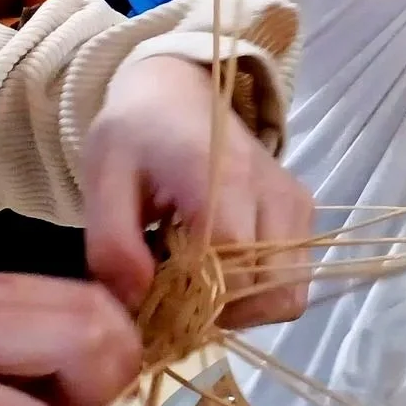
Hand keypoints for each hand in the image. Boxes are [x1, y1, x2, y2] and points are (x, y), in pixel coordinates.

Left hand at [83, 54, 316, 327]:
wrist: (178, 92)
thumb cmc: (135, 135)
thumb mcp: (102, 180)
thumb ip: (111, 245)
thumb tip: (137, 303)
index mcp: (224, 178)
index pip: (235, 266)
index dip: (198, 302)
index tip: (155, 305)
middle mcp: (274, 191)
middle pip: (274, 288)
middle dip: (223, 313)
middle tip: (177, 303)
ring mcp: (295, 201)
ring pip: (290, 290)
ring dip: (243, 306)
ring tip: (196, 285)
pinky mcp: (302, 210)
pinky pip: (293, 275)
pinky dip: (258, 289)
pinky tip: (217, 269)